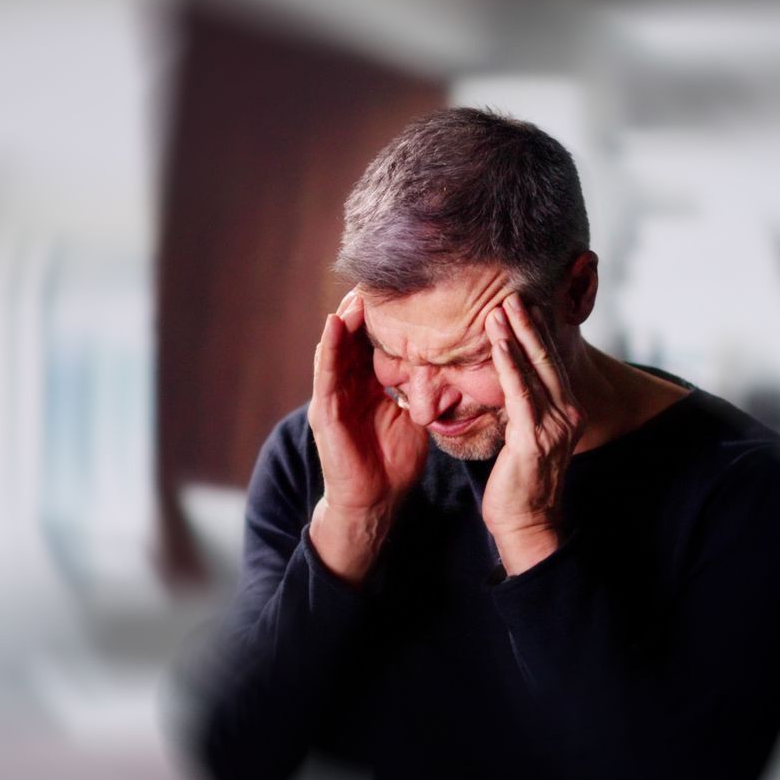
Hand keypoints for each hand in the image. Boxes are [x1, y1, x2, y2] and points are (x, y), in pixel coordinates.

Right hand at [308, 288, 428, 584]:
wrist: (376, 503)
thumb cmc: (394, 463)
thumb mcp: (415, 417)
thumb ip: (424, 391)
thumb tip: (455, 367)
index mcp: (369, 386)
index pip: (374, 342)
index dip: (385, 317)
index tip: (403, 287)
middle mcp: (348, 386)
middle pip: (352, 337)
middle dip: (362, 308)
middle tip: (375, 276)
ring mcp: (333, 397)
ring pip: (336, 347)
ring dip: (343, 318)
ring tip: (354, 290)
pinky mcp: (325, 412)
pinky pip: (325, 374)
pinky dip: (329, 348)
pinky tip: (335, 325)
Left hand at [481, 292, 583, 574]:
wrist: (526, 523)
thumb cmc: (519, 481)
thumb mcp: (526, 435)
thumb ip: (524, 406)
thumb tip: (511, 379)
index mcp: (567, 410)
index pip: (551, 362)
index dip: (537, 331)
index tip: (521, 302)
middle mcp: (568, 414)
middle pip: (548, 358)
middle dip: (529, 323)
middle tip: (511, 292)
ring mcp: (555, 426)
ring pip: (535, 370)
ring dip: (515, 336)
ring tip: (500, 307)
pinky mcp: (534, 439)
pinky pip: (520, 394)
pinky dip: (508, 365)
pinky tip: (497, 343)